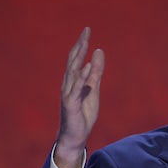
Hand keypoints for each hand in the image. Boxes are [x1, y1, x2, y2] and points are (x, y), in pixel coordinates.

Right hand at [55, 27, 105, 167]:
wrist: (76, 137)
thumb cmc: (83, 114)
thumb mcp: (93, 91)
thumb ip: (96, 73)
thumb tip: (99, 52)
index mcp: (73, 80)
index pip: (76, 58)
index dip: (81, 44)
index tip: (87, 30)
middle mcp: (68, 84)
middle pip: (73, 61)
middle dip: (80, 45)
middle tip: (86, 30)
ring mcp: (68, 94)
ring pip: (72, 72)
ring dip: (79, 57)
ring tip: (85, 43)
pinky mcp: (70, 104)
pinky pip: (76, 89)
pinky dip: (81, 77)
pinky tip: (87, 67)